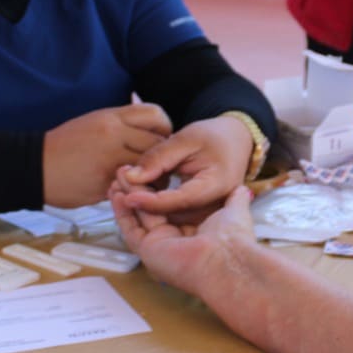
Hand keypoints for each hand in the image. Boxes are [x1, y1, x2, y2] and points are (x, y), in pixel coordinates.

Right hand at [43, 102, 171, 207]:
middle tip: (160, 166)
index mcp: (111, 116)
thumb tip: (148, 127)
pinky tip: (132, 191)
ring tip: (148, 182)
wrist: (34, 166)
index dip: (164, 127)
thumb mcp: (93, 122)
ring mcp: (109, 157)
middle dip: (163, 156)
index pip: (155, 113)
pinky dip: (137, 189)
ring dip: (155, 176)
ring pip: (150, 166)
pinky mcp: (104, 181)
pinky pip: (133, 185)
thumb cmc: (64, 146)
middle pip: (158, 142)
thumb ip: (121, 124)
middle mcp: (113, 133)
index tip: (161, 138)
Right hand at [109, 184, 255, 297]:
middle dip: (136, 190)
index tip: (149, 172)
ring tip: (118, 176)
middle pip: (148, 211)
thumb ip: (234, 200)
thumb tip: (243, 191)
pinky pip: (130, 230)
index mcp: (191, 234)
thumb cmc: (233, 239)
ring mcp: (159, 247)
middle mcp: (173, 242)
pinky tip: (118, 194)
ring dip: (126, 197)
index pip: (168, 209)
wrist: (226, 259)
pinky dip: (123, 213)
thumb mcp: (234, 211)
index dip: (157, 190)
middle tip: (124, 171)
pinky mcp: (148, 251)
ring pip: (137, 218)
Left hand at [113, 116, 252, 222]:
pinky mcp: (199, 212)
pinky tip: (136, 189)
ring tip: (121, 184)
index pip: (179, 200)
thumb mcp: (187, 138)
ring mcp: (208, 212)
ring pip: (171, 216)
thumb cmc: (215, 136)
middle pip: (173, 212)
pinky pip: (173, 213)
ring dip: (145, 204)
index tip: (127, 196)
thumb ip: (159, 157)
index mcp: (216, 186)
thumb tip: (132, 177)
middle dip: (143, 202)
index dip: (151, 201)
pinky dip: (154, 203)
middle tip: (117, 184)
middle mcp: (214, 205)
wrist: (235, 142)